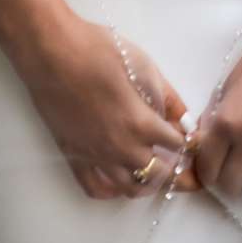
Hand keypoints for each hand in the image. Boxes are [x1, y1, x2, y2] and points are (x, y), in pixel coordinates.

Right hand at [15, 14, 188, 199]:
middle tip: (177, 157)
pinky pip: (96, 189)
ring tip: (152, 168)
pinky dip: (113, 191)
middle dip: (173, 167)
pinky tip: (120, 179)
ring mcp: (96, 157)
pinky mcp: (74, 158)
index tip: (189, 136)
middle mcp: (121, 148)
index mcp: (141, 124)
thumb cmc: (99, 51)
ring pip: (130, 188)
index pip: (176, 145)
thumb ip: (168, 95)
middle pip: (158, 173)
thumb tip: (185, 118)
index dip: (187, 140)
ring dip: (147, 181)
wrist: (52, 54)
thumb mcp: (143, 65)